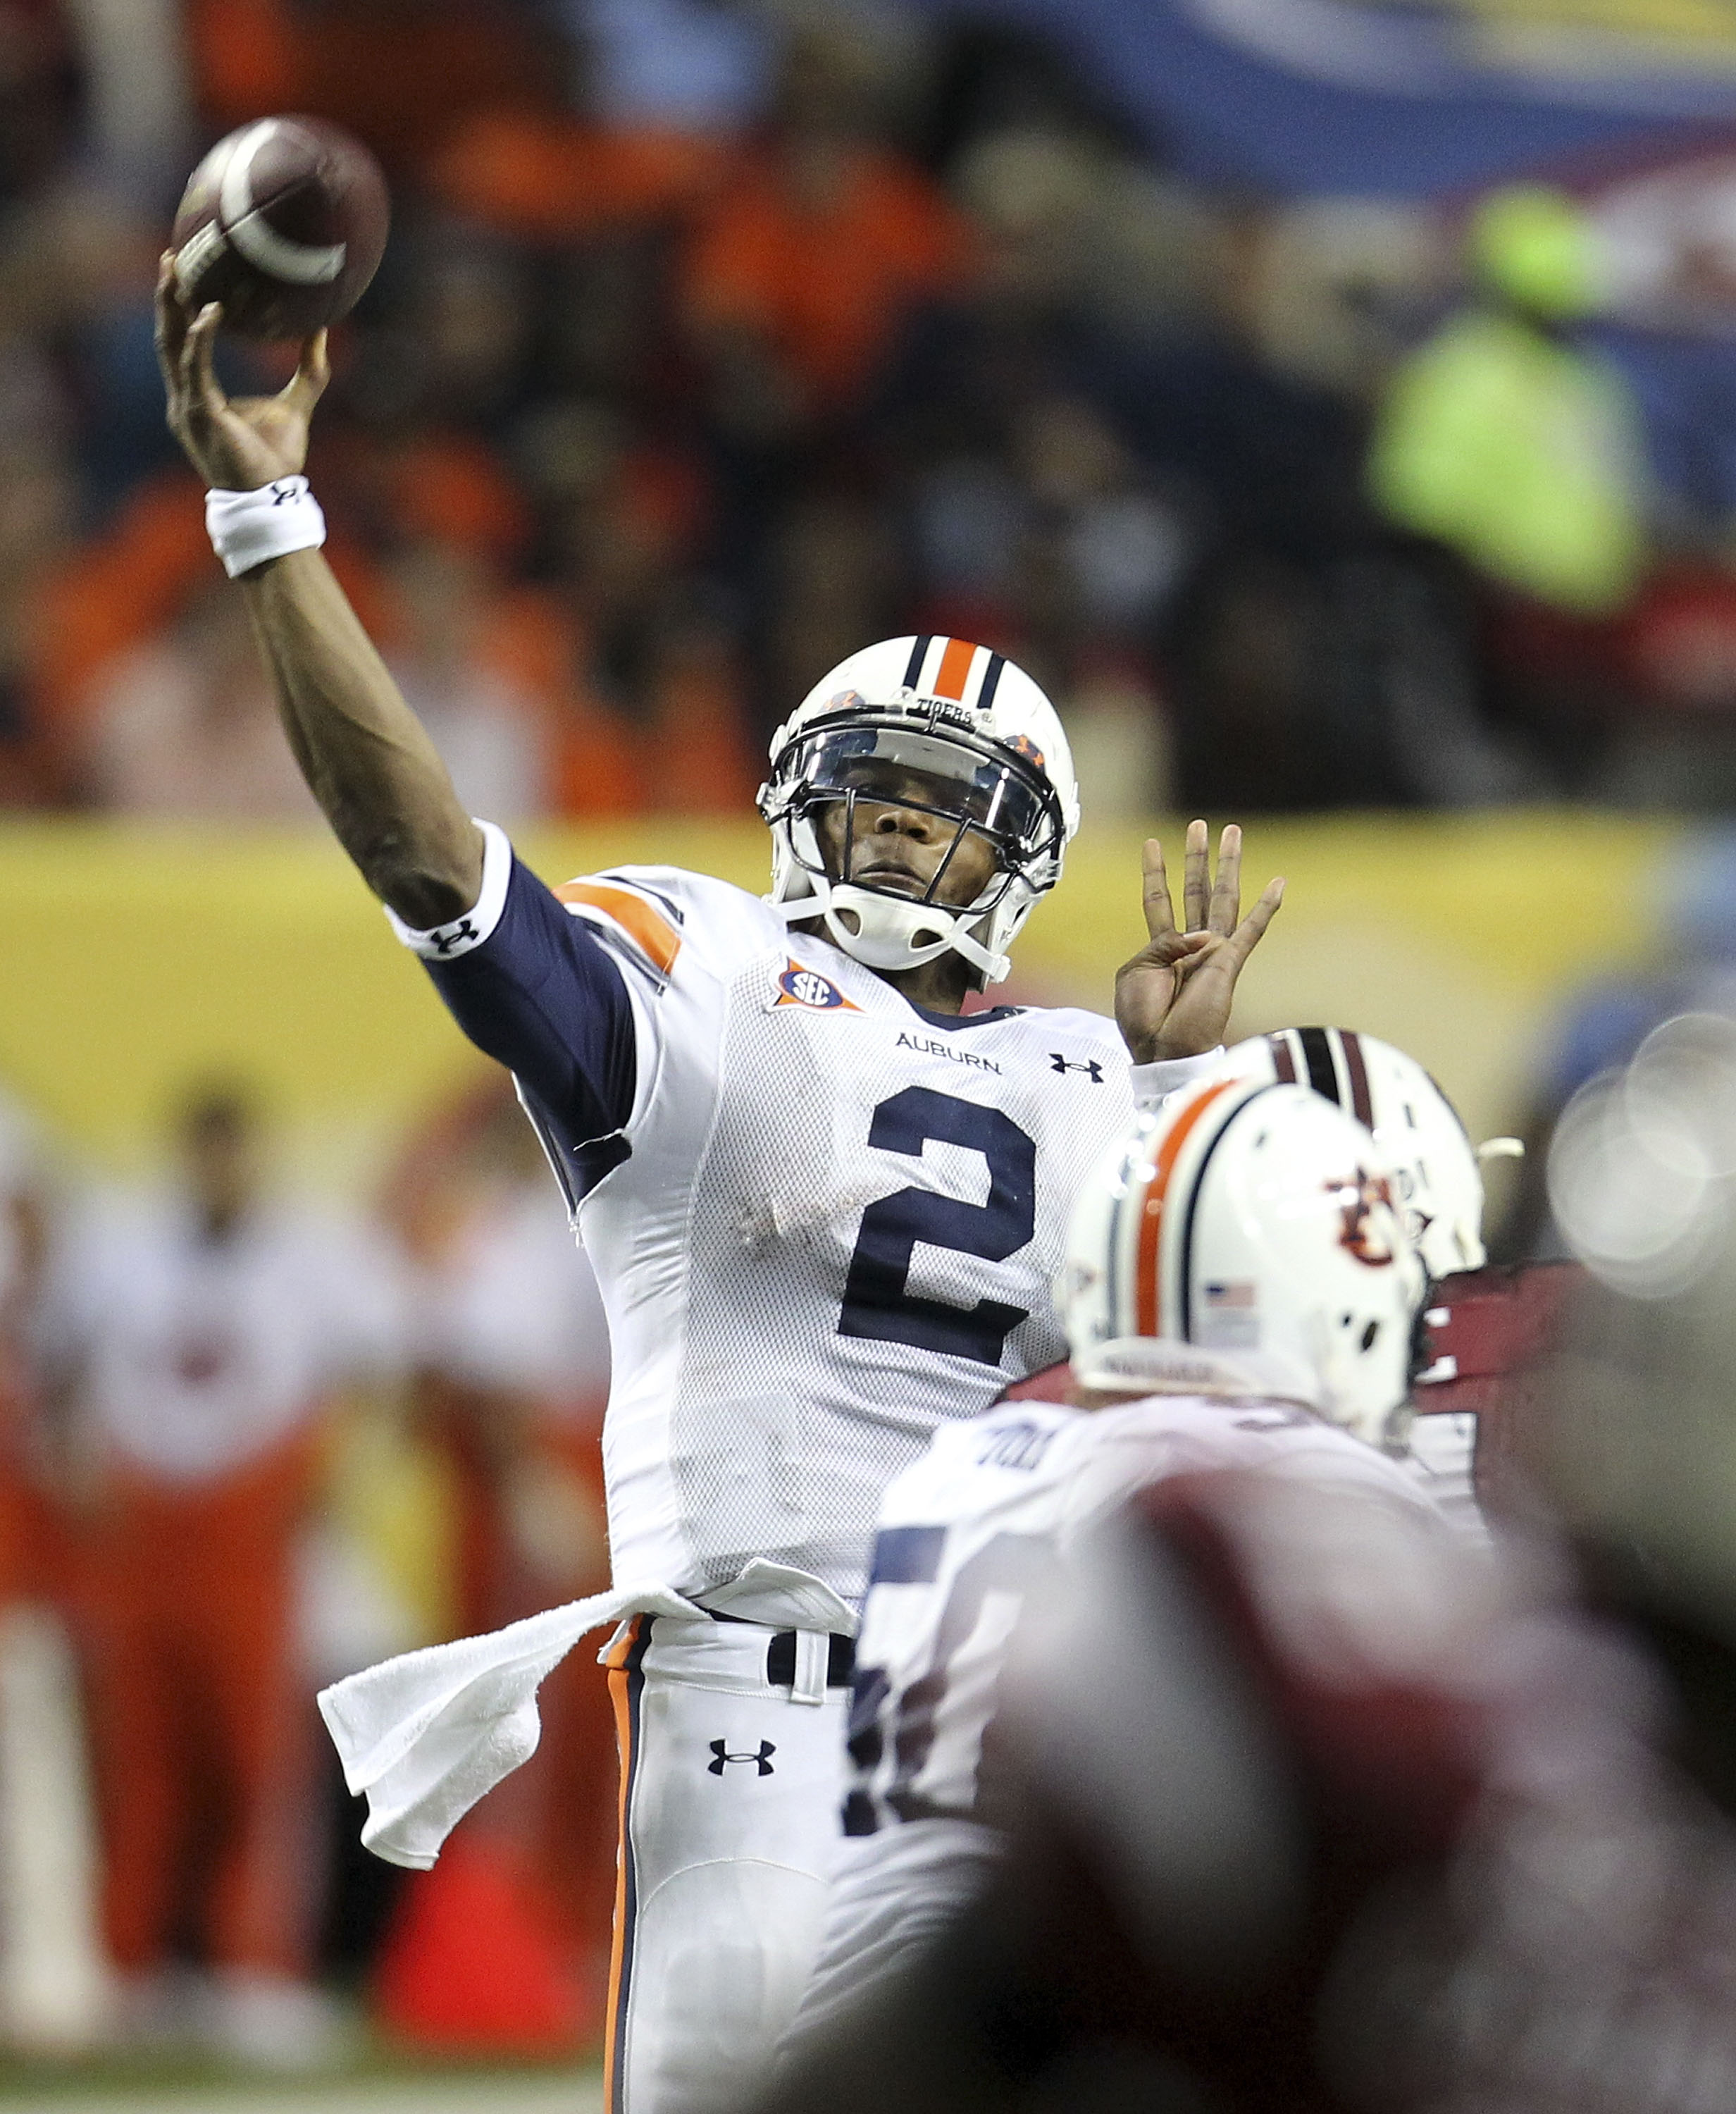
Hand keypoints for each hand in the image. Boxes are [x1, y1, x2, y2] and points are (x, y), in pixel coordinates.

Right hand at [155, 251, 328, 491]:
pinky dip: (201, 338)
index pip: (182, 343)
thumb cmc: (277, 459)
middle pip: (169, 337)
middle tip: (171, 257)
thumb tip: (322, 331)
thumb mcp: (297, 405)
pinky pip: (195, 368)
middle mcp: (185, 398)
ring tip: (178, 273)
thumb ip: (309, 369)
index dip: (180, 309)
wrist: (270, 498)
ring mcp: (187, 406)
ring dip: (173, 309)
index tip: (183, 272)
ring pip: (172, 347)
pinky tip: (210, 311)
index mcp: (199, 395)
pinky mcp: (199, 414)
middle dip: (167, 297)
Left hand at [1115, 820, 1283, 1063]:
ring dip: (1227, 865)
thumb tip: (1199, 936)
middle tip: (1199, 825)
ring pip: (1223, 899)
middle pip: (1195, 891)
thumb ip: (1160, 944)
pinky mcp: (1230, 964)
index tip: (1151, 844)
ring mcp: (1212, 953)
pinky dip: (1267, 907)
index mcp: (1161, 949)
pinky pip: (1252, 930)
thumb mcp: (1134, 972)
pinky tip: (1279, 882)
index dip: (1154, 872)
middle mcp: (1190, 946)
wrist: (1163, 1050)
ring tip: (1232, 832)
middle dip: (1197, 857)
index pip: (1158, 900)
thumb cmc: (1143, 1019)